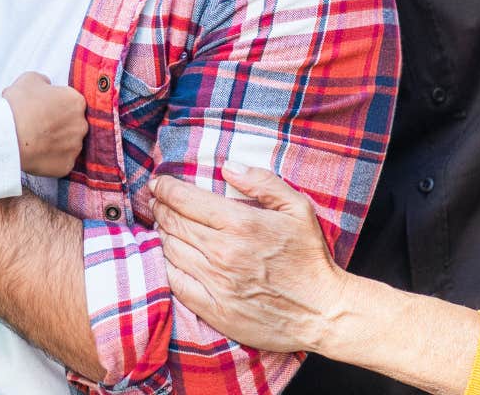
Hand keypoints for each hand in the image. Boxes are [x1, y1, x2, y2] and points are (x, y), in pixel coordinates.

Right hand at [1, 72, 87, 175]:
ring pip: (69, 144)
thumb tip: (47, 86)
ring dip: (57, 143)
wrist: (7, 136)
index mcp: (76, 101)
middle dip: (60, 125)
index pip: (72, 103)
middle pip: (74, 124)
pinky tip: (37, 154)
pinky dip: (52, 159)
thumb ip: (44, 81)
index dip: (57, 106)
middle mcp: (81, 124)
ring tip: (36, 142)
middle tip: (40, 127)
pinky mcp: (67, 165)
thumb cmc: (18, 105)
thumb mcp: (29, 79)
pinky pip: (62, 161)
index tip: (44, 110)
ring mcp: (76, 147)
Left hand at [148, 165, 345, 354]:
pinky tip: (168, 257)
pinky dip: (165, 265)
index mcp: (241, 224)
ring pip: (170, 250)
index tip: (158, 183)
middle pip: (173, 223)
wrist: (322, 312)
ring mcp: (216, 283)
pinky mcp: (213, 309)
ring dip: (161, 234)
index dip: (166, 188)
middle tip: (157, 202)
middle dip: (160, 207)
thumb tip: (227, 166)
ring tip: (162, 226)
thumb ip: (262, 182)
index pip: (185, 200)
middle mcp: (223, 253)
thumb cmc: (310, 257)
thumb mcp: (297, 208)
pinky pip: (175, 282)